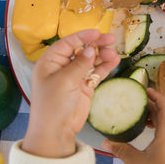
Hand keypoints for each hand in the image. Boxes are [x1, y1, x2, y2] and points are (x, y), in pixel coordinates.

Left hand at [22, 29, 119, 158]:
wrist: (56, 131)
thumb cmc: (53, 104)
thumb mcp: (65, 81)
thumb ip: (79, 63)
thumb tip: (91, 49)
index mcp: (50, 62)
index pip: (68, 43)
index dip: (83, 36)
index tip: (98, 32)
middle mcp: (61, 67)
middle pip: (81, 50)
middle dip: (96, 44)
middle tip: (112, 39)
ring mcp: (74, 77)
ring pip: (90, 61)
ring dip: (102, 56)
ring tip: (114, 54)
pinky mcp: (84, 87)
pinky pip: (95, 73)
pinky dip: (104, 67)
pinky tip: (114, 61)